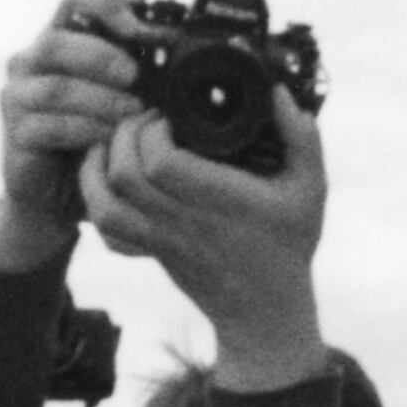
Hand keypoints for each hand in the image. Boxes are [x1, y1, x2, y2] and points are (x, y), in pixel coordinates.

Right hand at [0, 0, 151, 274]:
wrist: (66, 195)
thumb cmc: (100, 134)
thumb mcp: (126, 88)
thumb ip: (131, 42)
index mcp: (62, 38)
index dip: (105, 4)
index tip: (140, 29)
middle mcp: (31, 61)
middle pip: (55, 41)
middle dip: (100, 57)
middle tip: (135, 77)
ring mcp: (18, 97)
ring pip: (54, 87)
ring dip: (99, 100)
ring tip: (133, 115)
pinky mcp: (16, 132)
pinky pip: (47, 126)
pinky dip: (83, 131)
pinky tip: (109, 141)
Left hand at [78, 91, 326, 390]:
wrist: (265, 314)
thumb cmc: (289, 245)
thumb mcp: (311, 189)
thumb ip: (302, 137)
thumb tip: (277, 92)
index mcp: (221, 202)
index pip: (162, 162)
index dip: (154, 131)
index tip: (171, 116)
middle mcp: (185, 222)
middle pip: (125, 174)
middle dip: (125, 135)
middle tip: (144, 121)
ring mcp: (161, 241)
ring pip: (104, 204)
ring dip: (97, 166)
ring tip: (114, 142)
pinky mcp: (149, 253)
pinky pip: (106, 231)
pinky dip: (95, 201)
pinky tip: (108, 180)